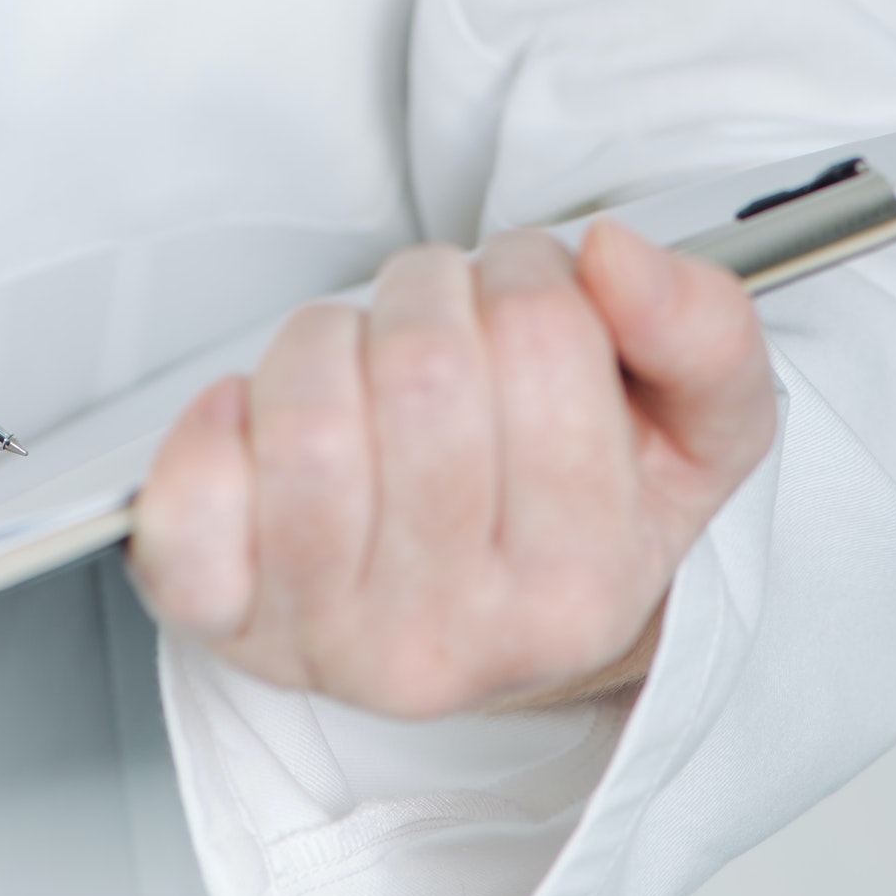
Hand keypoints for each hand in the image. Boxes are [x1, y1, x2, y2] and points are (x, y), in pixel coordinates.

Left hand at [130, 220, 774, 715]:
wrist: (455, 627)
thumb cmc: (553, 519)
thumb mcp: (687, 436)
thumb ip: (703, 335)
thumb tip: (617, 258)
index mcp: (582, 589)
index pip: (545, 341)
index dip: (526, 272)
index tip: (522, 294)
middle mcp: (456, 636)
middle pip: (421, 370)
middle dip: (423, 297)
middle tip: (436, 323)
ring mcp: (326, 637)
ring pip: (309, 416)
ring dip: (325, 341)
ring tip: (357, 367)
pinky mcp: (221, 618)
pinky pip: (192, 507)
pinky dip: (212, 425)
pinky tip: (256, 416)